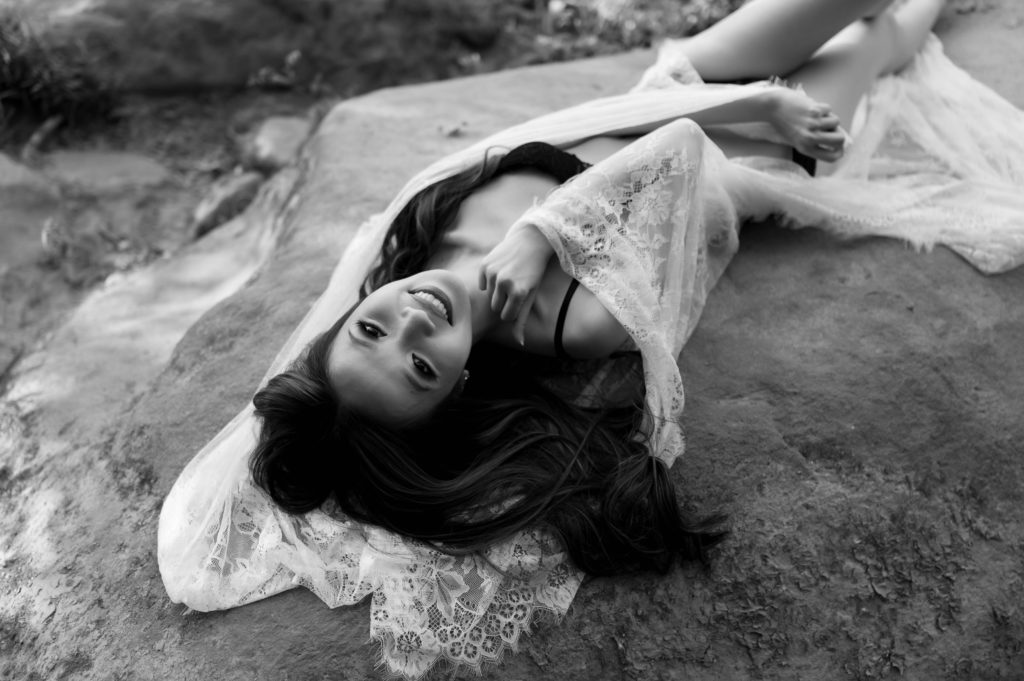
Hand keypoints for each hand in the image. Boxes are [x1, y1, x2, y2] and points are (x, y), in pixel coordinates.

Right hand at [478, 222, 552, 344]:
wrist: (530, 241)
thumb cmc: (533, 272)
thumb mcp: (530, 295)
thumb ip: (522, 320)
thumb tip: (519, 342)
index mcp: (519, 293)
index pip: (506, 317)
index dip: (512, 310)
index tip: (520, 299)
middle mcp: (505, 284)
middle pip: (496, 307)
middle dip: (504, 301)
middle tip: (514, 287)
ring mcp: (493, 273)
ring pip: (489, 296)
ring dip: (497, 291)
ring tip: (509, 277)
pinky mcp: (485, 265)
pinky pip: (482, 283)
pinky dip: (489, 280)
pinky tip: (501, 269)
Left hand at [768, 87, 849, 162]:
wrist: (772, 107)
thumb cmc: (785, 122)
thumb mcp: (798, 138)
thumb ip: (815, 142)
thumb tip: (840, 141)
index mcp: (805, 148)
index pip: (831, 157)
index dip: (839, 152)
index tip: (840, 147)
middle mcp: (810, 139)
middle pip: (840, 140)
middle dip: (839, 134)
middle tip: (832, 129)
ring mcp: (813, 124)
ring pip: (836, 122)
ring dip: (829, 117)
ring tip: (816, 116)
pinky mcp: (815, 111)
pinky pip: (829, 109)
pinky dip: (823, 107)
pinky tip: (810, 107)